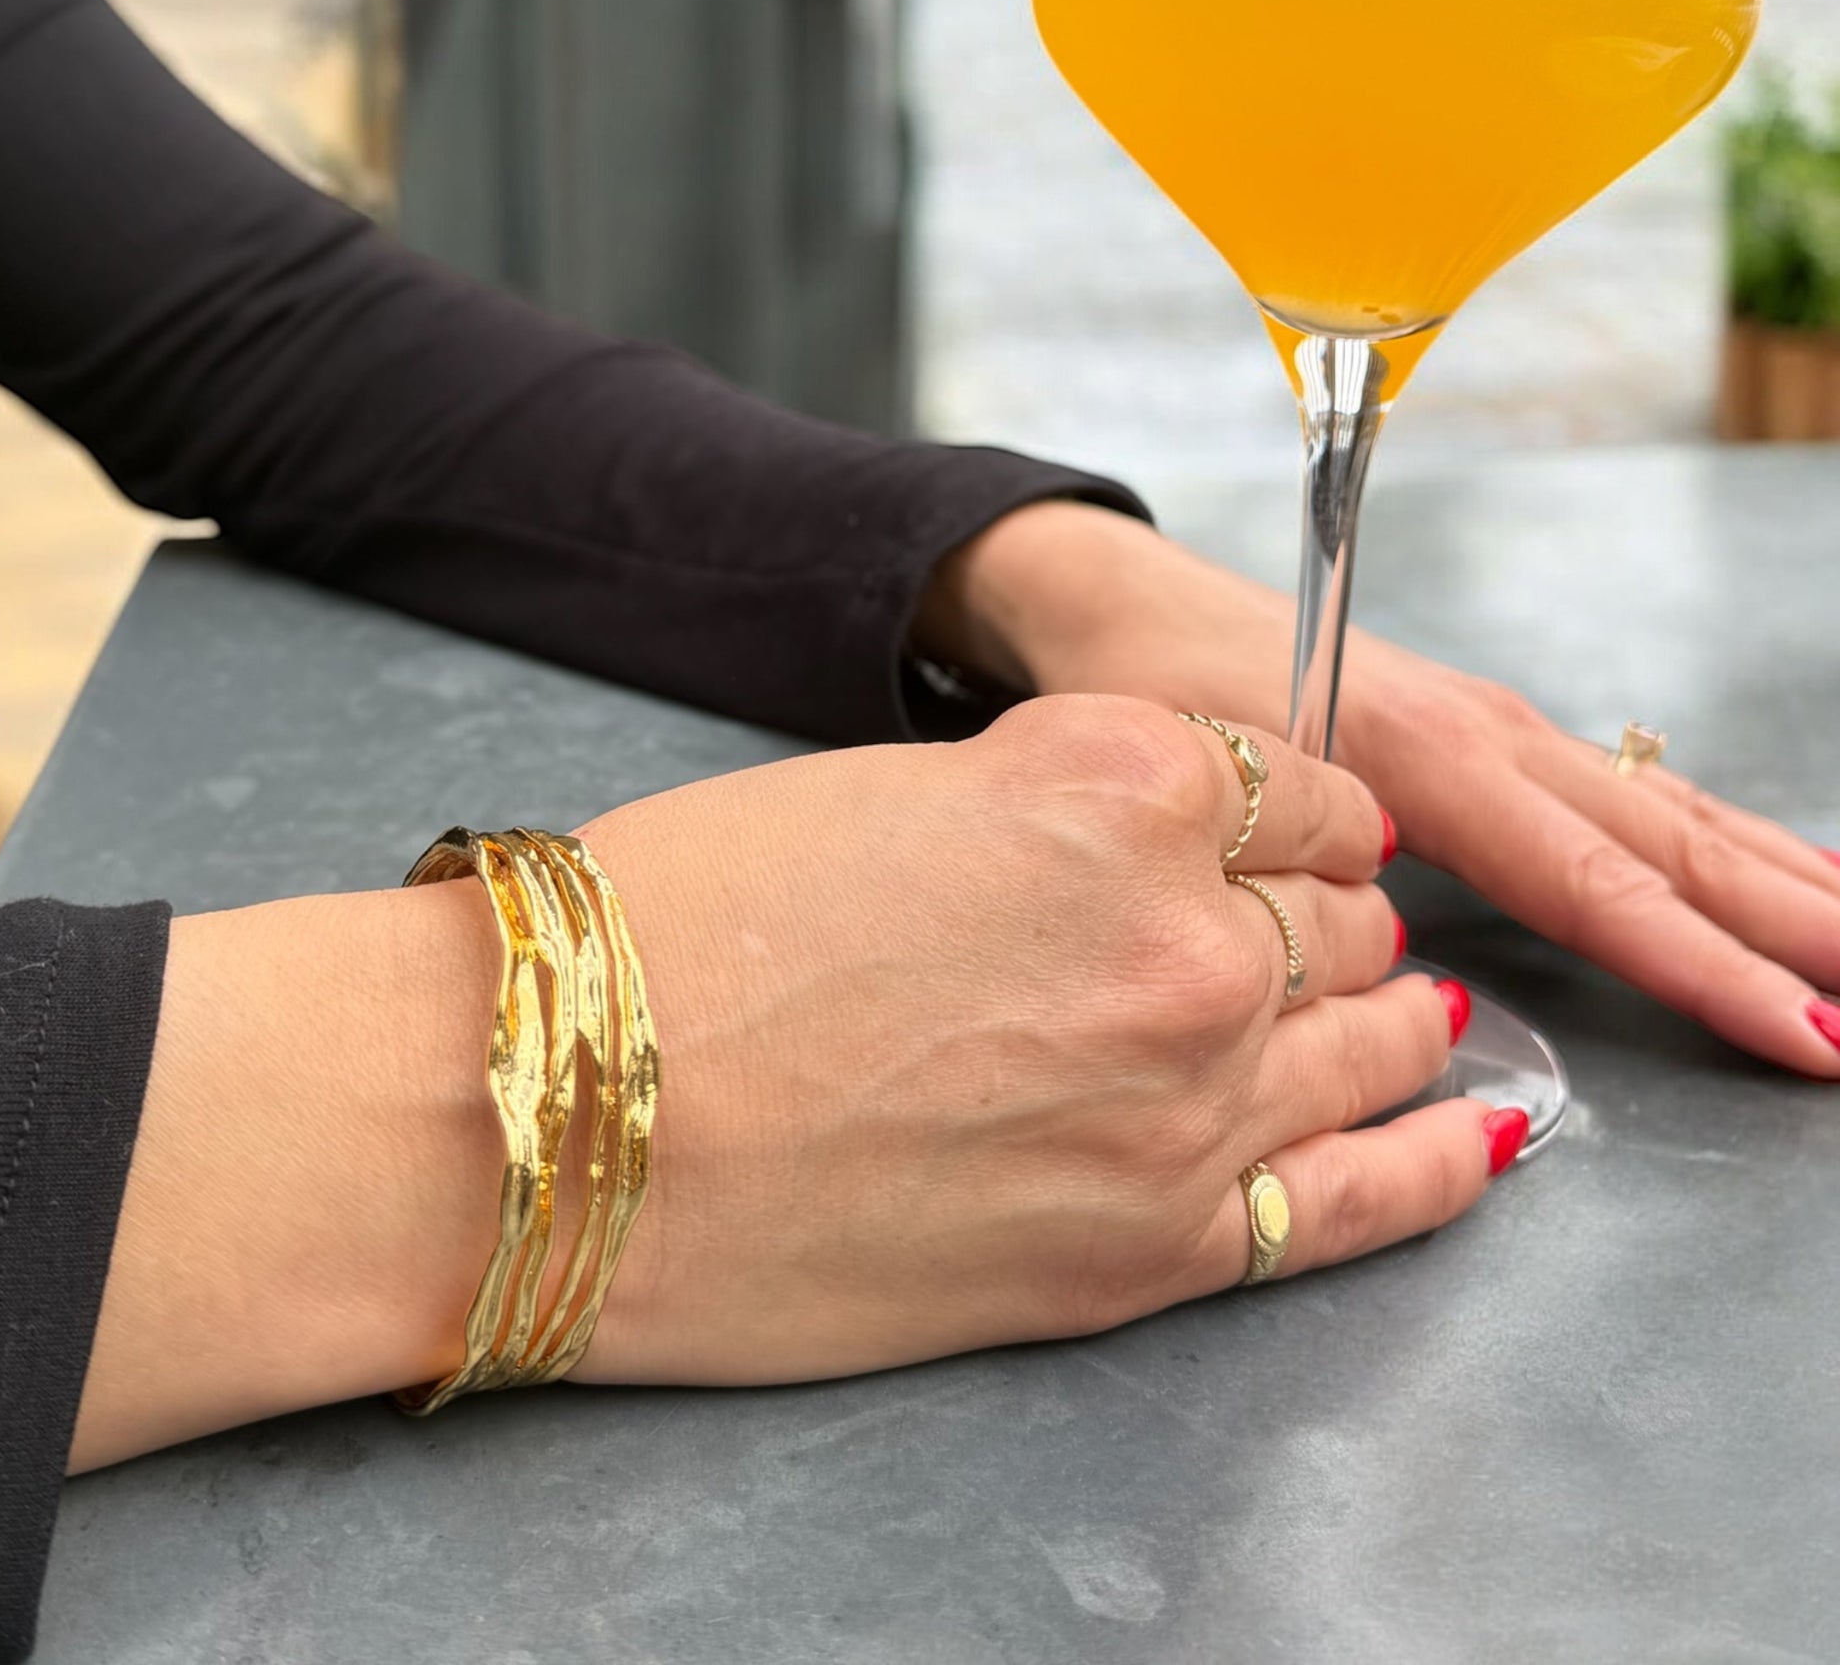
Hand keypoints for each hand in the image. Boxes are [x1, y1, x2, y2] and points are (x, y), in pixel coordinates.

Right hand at [77, 698, 1501, 1463]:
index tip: (1275, 826)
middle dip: (1321, 906)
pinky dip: (1434, 1157)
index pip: (1300, 780)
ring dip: (1384, 1011)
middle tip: (1289, 922)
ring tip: (1389, 1011)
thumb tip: (1164, 836)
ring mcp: (1187, 1100)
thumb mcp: (893, 789)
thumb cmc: (676, 927)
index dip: (1287, 804)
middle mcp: (1190, 931)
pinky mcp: (1156, 1250)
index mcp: (1119, 776)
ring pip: (1376, 1033)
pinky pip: (1366, 1195)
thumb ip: (1061, 803)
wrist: (552, 1117)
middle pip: (1346, 908)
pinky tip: (1473, 1129)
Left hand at [923, 501, 1839, 1079]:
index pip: (1592, 882)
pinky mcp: (1487, 737)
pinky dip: (1718, 843)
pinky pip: (1630, 798)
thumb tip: (1398, 957)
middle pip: (1665, 845)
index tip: (1801, 1032)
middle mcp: (1488, 737)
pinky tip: (1770, 875)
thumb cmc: (1148, 685)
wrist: (1119, 602)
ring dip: (1780, 881)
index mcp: (1425, 754)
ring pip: (1668, 815)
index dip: (1702, 965)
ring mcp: (1498, 731)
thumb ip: (1304, 857)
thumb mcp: (1206, 774)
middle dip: (1788, 927)